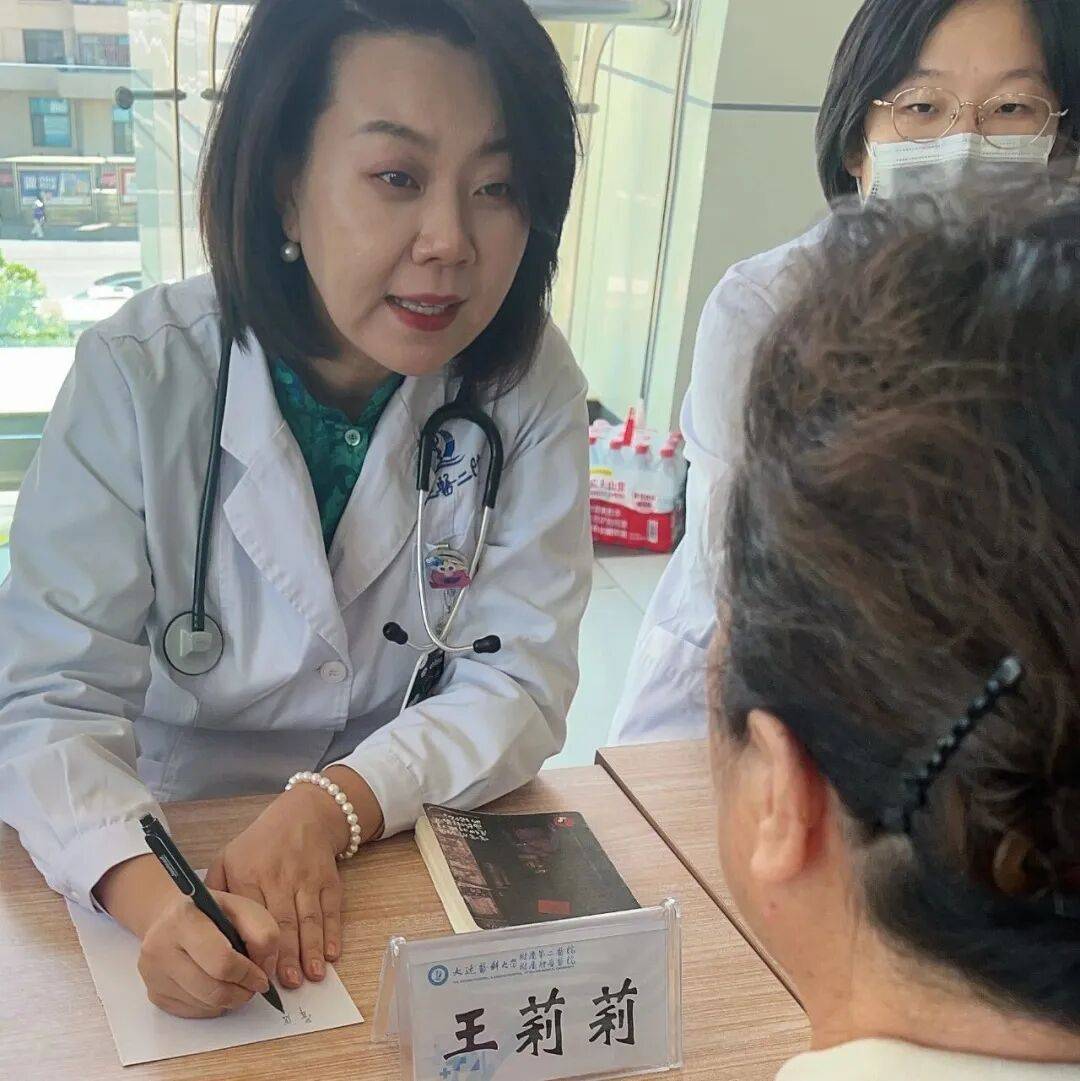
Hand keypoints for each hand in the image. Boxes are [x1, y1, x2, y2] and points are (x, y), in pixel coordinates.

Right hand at [138, 889, 278, 1017]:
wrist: (174, 918)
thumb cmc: (215, 913)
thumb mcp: (245, 908)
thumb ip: (263, 934)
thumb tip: (264, 972)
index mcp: (184, 918)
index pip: (221, 961)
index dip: (248, 974)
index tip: (262, 978)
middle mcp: (160, 947)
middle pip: (211, 990)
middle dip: (241, 992)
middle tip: (254, 986)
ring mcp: (153, 974)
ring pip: (204, 1005)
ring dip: (229, 1000)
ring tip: (237, 981)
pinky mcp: (154, 994)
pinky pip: (194, 1012)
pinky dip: (213, 1005)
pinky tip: (216, 984)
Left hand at [204, 766, 381, 989]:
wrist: (303, 814)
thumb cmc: (260, 843)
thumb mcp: (228, 858)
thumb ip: (214, 891)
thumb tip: (202, 928)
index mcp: (250, 875)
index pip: (252, 917)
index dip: (256, 947)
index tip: (256, 973)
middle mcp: (280, 877)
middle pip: (283, 922)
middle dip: (286, 955)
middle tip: (287, 984)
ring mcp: (307, 878)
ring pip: (309, 919)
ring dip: (311, 949)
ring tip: (312, 976)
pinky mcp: (329, 879)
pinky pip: (331, 910)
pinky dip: (333, 933)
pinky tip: (331, 954)